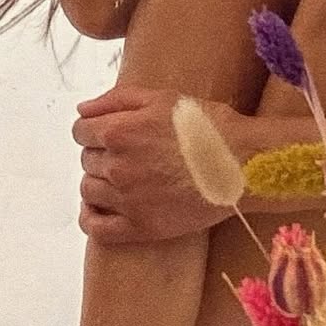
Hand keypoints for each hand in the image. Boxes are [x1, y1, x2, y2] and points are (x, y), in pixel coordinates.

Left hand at [73, 84, 240, 244]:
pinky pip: (95, 227)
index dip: (94, 129)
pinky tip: (103, 206)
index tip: (111, 132)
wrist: (244, 163)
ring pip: (88, 190)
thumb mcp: (165, 97)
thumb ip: (118, 99)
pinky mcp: (139, 227)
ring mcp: (126, 199)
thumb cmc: (210, 125)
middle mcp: (117, 166)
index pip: (80, 131)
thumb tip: (82, 110)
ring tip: (125, 176)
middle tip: (130, 152)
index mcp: (120, 131)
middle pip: (86, 160)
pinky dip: (91, 216)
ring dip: (99, 181)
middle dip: (102, 153)